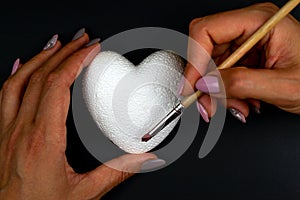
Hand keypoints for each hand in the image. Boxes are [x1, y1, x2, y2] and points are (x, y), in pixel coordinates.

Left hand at [0, 29, 161, 199]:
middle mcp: (22, 130)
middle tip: (81, 40)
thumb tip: (145, 159)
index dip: (76, 62)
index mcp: (43, 139)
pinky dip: (16, 75)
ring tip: (57, 44)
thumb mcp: (84, 193)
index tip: (90, 49)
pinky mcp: (3, 135)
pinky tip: (22, 65)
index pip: (58, 86)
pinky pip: (5, 96)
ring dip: (40, 58)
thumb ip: (117, 173)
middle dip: (64, 53)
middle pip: (41, 77)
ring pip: (19, 81)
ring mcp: (8, 130)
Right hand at [181, 2, 299, 121]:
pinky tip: (242, 102)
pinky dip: (226, 93)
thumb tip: (205, 84)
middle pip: (206, 51)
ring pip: (211, 67)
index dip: (195, 60)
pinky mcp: (244, 57)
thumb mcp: (283, 85)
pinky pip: (221, 75)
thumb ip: (241, 83)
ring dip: (218, 92)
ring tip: (238, 106)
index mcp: (259, 21)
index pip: (206, 31)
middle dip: (206, 83)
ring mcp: (245, 42)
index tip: (192, 86)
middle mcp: (248, 27)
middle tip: (209, 106)